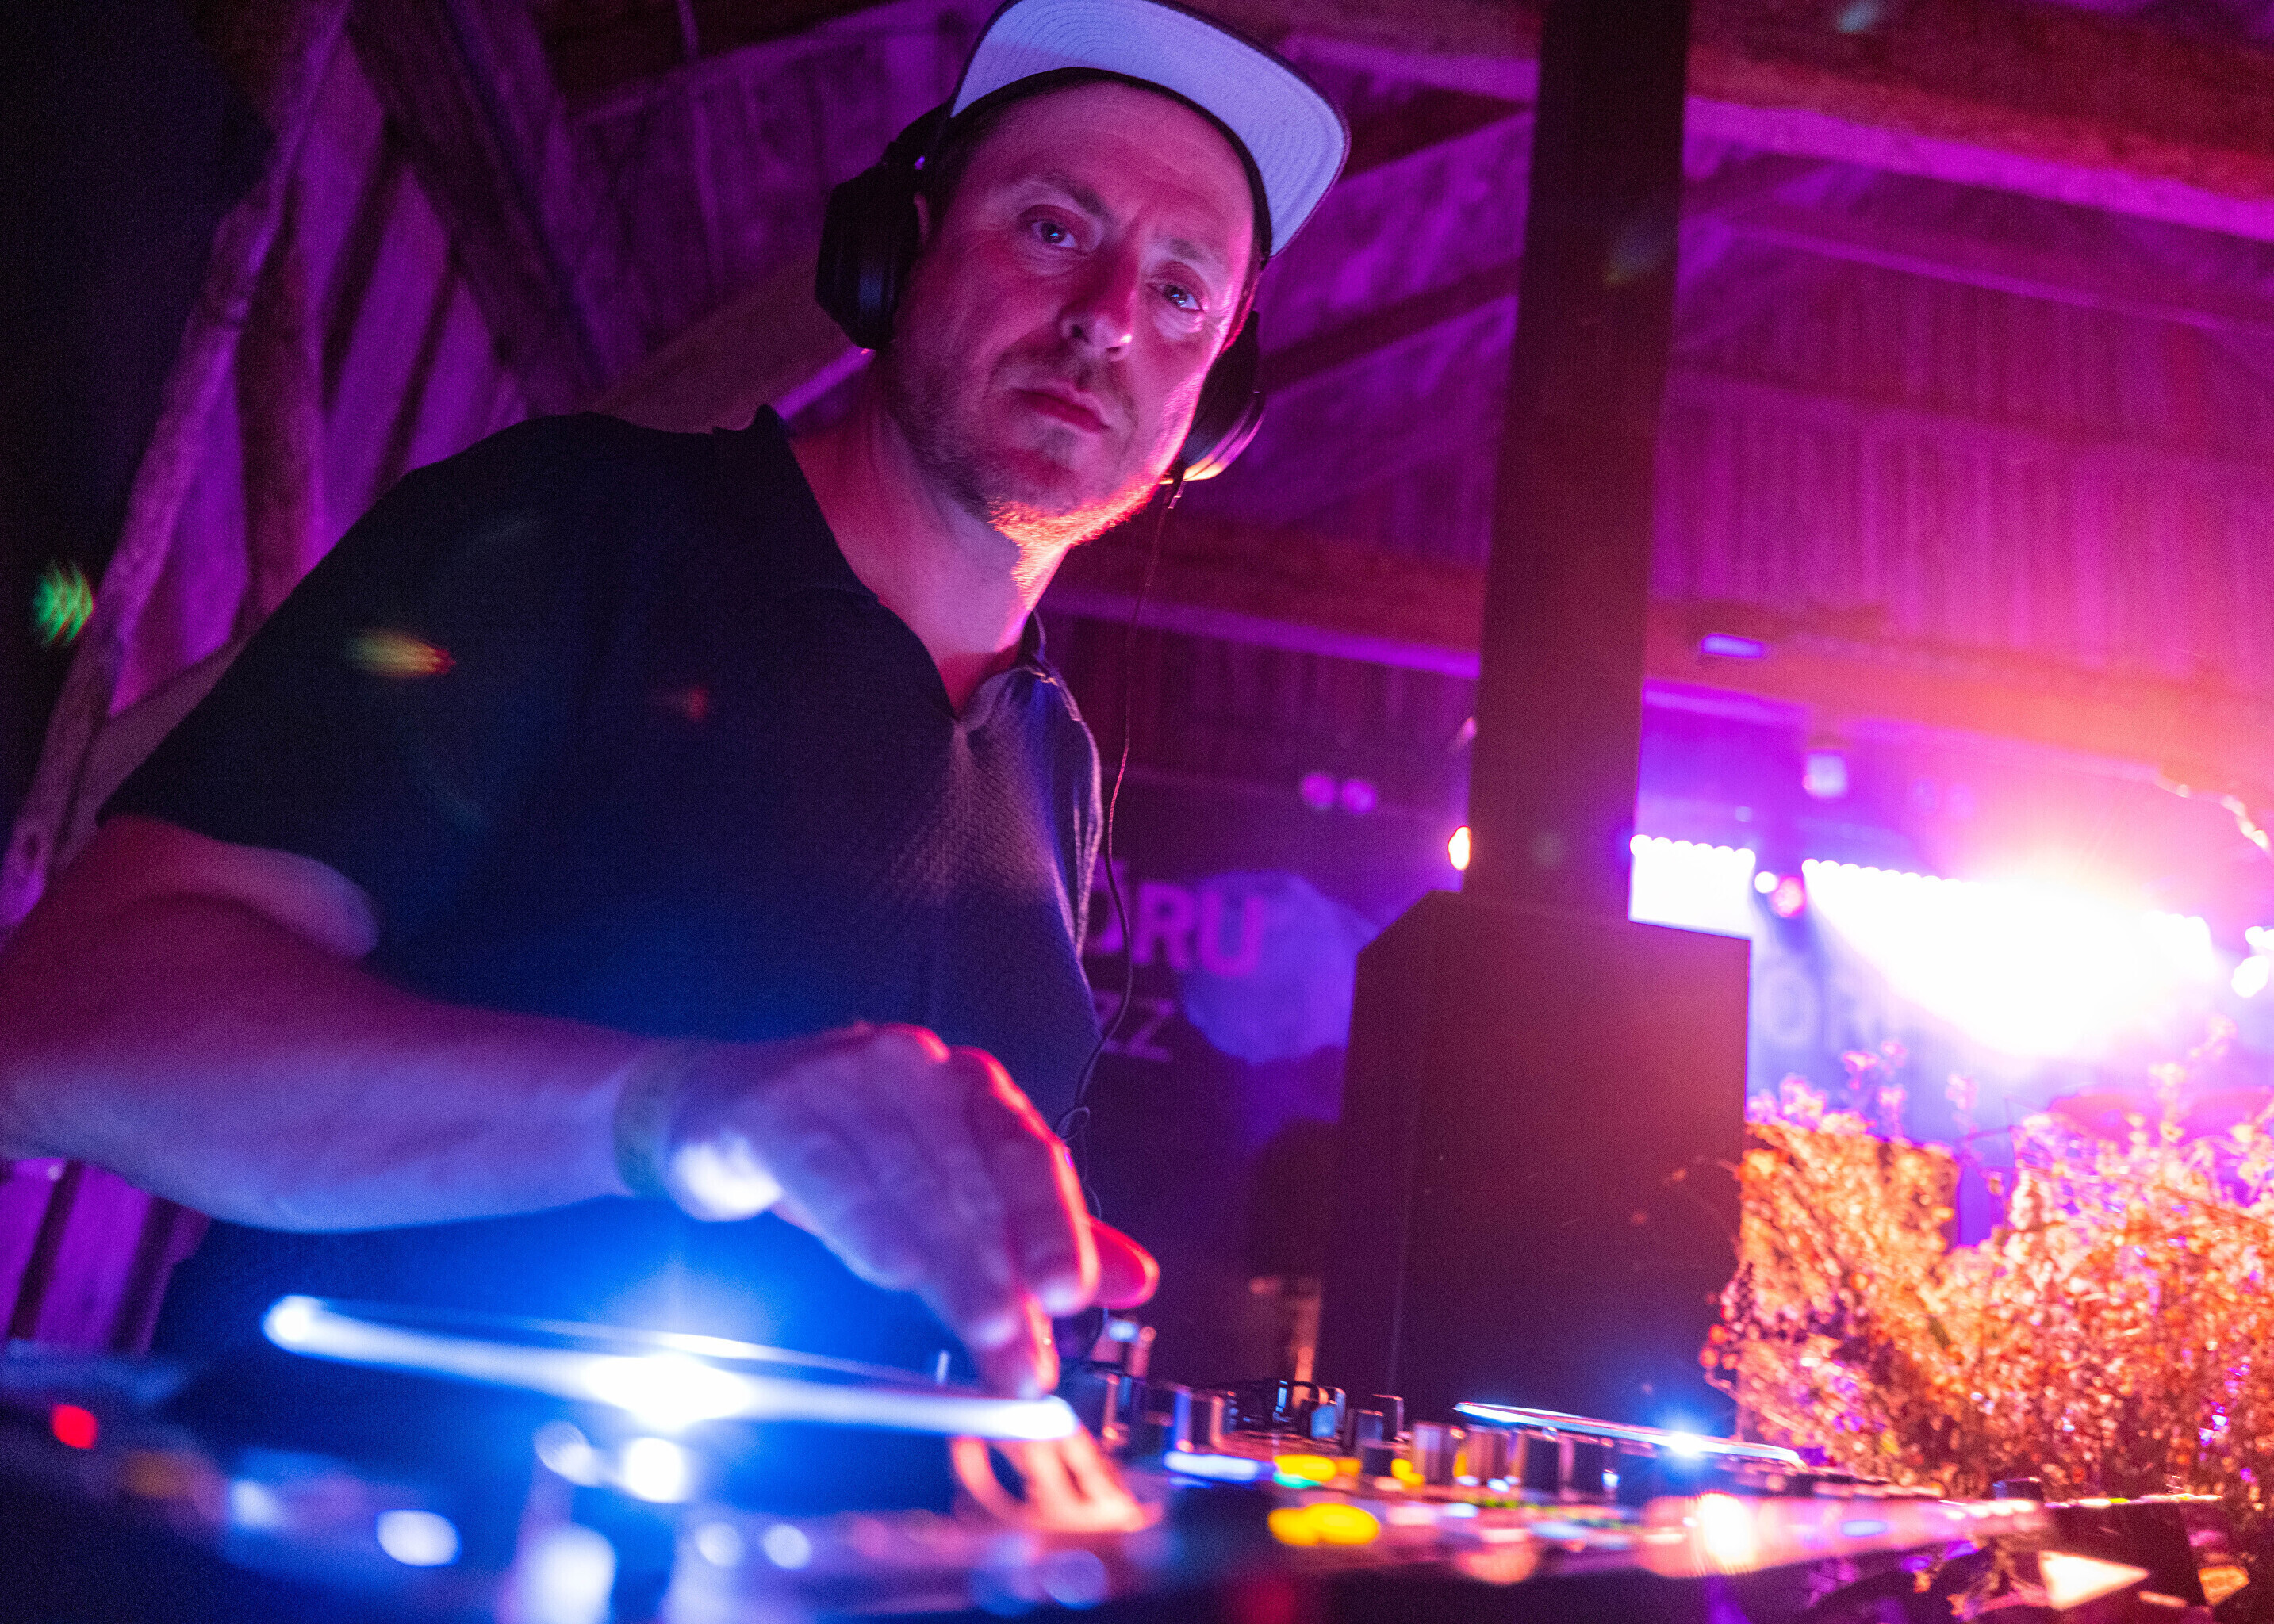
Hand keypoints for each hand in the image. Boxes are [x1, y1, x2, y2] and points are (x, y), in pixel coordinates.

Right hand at [626, 1024, 1150, 1395]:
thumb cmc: (846, 1153)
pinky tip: (891, 1270)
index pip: (1030, 1155)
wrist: (715, 1108)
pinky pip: (828, 1170)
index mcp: (970, 1086)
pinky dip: (864, 1223)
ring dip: (948, 1264)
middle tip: (1025, 1355)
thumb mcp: (944, 1191)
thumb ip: (1036, 1234)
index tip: (1075, 1296)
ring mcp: (845, 1078)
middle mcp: (919, 1068)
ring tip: (983, 1329)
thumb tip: (1135, 1282)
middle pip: (973, 1179)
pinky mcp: (776, 1106)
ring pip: (909, 1180)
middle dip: (1005, 1274)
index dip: (1057, 1225)